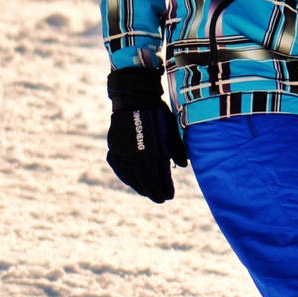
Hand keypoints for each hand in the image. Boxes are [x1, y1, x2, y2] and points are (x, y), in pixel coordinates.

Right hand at [105, 66, 187, 202]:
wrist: (134, 97)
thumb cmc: (157, 113)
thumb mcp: (170, 129)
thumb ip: (176, 149)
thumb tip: (183, 166)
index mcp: (152, 149)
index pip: (157, 177)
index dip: (163, 188)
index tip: (169, 197)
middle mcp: (136, 153)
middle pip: (144, 180)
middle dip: (152, 192)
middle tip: (160, 199)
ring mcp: (122, 151)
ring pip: (130, 176)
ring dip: (139, 186)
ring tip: (147, 192)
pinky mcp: (113, 147)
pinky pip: (119, 167)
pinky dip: (126, 176)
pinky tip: (131, 181)